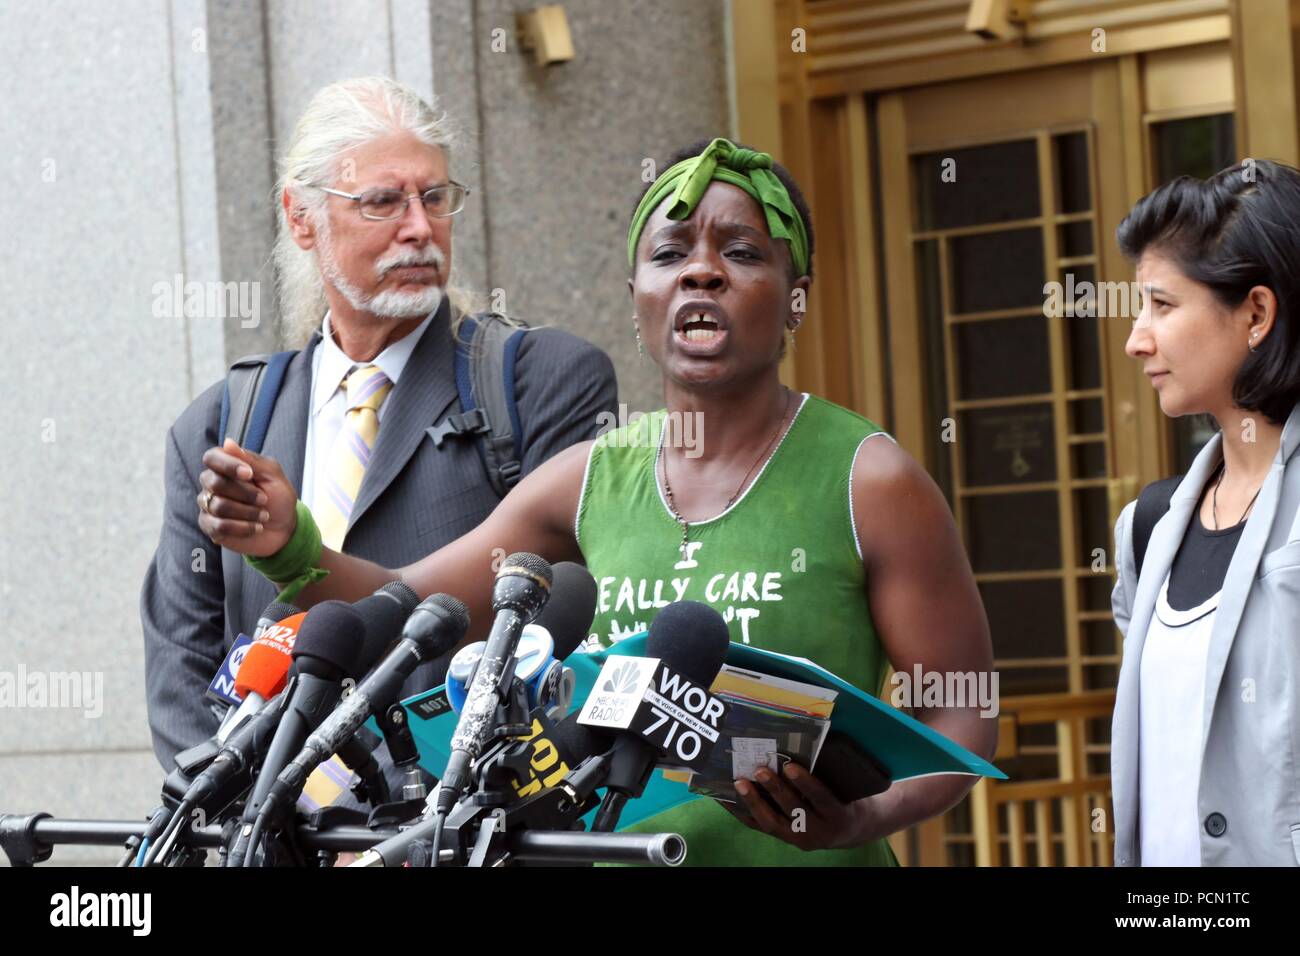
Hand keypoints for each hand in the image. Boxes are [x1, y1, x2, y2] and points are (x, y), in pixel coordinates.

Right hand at [197, 438, 297, 556]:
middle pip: (215, 483)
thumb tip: (227, 443)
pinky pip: (219, 526)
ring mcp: (208, 505)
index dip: (228, 465)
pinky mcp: (210, 526)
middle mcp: (212, 484)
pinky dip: (243, 527)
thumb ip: (251, 460)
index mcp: (226, 466)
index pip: (212, 457)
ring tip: (264, 515)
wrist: (284, 528)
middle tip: (264, 499)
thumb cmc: (278, 497)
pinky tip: (256, 527)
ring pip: (218, 506)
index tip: (249, 474)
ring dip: (248, 512)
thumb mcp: (273, 475)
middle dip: (246, 493)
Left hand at [725, 762, 869, 851]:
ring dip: (754, 801)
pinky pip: (759, 826)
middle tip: (760, 770)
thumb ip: (827, 772)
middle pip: (794, 810)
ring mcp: (799, 838)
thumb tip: (803, 742)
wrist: (851, 830)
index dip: (806, 783)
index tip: (790, 766)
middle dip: (775, 789)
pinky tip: (727, 798)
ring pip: (772, 822)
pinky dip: (742, 811)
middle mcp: (819, 831)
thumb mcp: (845, 787)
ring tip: (739, 782)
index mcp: (838, 815)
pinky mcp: (784, 839)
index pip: (821, 798)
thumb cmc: (847, 798)